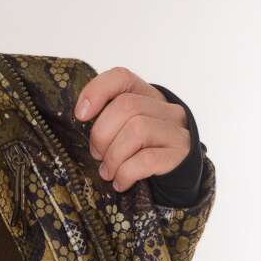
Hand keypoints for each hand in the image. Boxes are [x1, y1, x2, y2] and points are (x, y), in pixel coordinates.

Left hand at [74, 67, 190, 192]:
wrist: (178, 178)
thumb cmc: (142, 154)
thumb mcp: (124, 132)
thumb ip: (107, 120)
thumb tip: (81, 117)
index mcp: (147, 96)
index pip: (122, 77)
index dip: (97, 91)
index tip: (81, 115)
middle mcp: (166, 108)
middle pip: (127, 106)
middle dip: (102, 135)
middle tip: (97, 155)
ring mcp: (176, 131)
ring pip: (137, 130)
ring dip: (114, 156)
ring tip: (108, 172)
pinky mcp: (179, 155)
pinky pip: (147, 159)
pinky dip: (126, 172)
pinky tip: (121, 183)